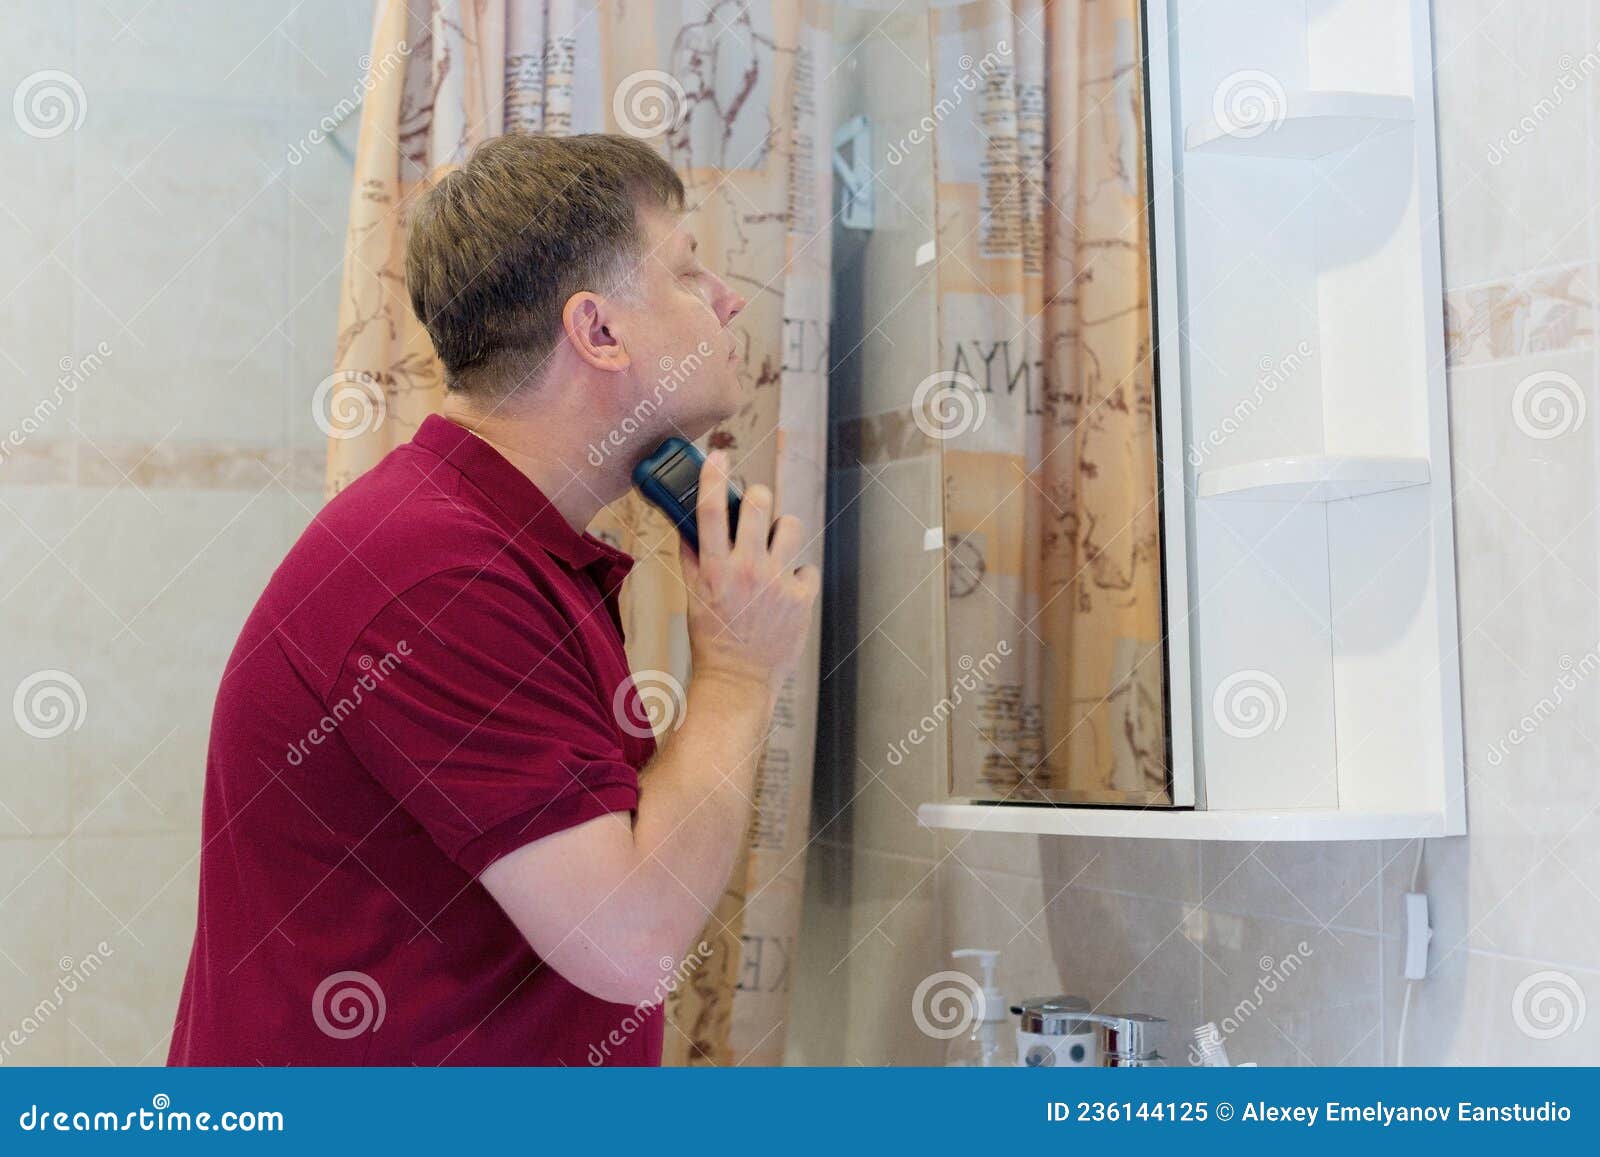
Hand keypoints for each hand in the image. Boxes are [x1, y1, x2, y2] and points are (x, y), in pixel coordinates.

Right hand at [678, 450, 819, 697]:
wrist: (739, 681)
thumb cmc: (713, 639)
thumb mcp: (692, 597)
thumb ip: (692, 558)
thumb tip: (688, 523)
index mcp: (714, 569)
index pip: (711, 510)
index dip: (714, 476)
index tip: (718, 455)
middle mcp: (747, 570)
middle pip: (760, 504)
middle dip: (759, 497)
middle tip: (756, 508)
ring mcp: (777, 583)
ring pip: (791, 526)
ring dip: (782, 532)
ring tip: (773, 550)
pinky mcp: (802, 598)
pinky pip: (806, 567)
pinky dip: (796, 577)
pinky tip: (784, 593)